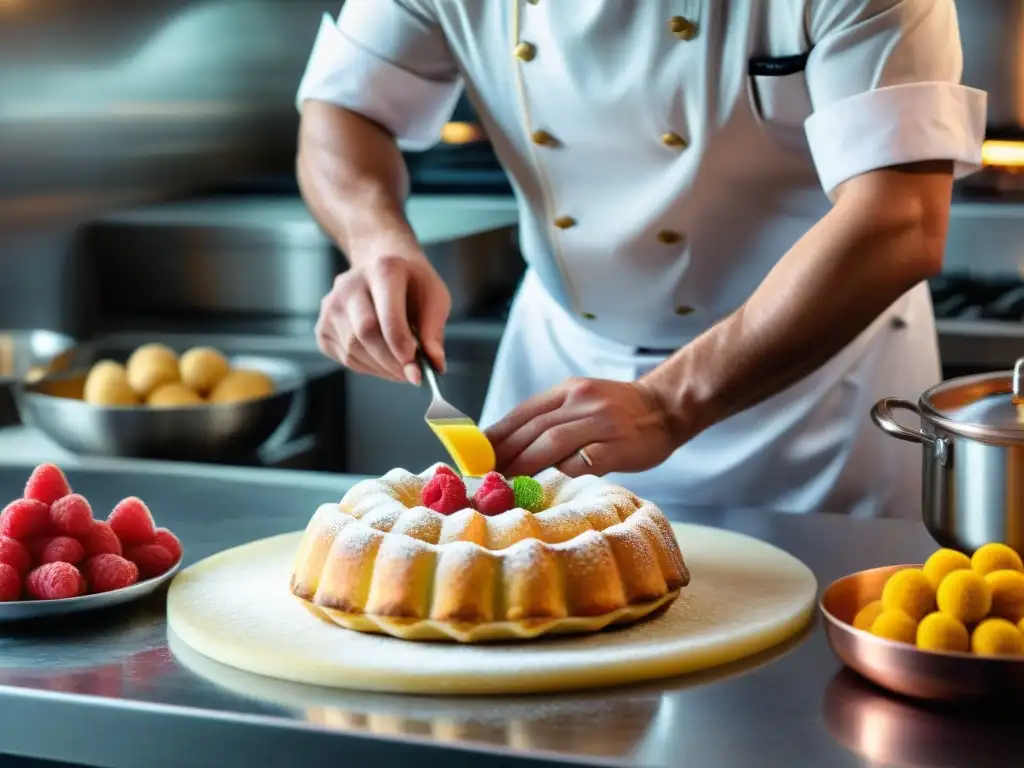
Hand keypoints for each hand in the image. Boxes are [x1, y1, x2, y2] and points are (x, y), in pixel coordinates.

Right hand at [316, 253, 450, 383]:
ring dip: (382, 368)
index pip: (386, 316)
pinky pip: (345, 357)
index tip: (416, 371)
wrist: (381, 263)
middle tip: (412, 375)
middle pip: (365, 334)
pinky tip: (383, 362)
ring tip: (401, 369)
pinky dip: (368, 367)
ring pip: (353, 349)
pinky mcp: (323, 326)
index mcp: (383, 271)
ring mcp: (331, 305)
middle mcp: (350, 285)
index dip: (400, 347)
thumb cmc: (411, 283)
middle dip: (391, 363)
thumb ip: (434, 331)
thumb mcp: (434, 297)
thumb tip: (435, 365)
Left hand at [485, 378, 680, 478]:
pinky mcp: (619, 445)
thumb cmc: (619, 410)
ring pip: (553, 442)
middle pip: (534, 429)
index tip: (477, 454)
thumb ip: (552, 417)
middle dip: (505, 454)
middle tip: (486, 476)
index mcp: (568, 390)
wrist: (666, 406)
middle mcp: (582, 401)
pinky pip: (585, 460)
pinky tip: (549, 484)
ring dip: (525, 464)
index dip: (497, 435)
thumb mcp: (582, 400)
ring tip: (507, 483)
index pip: (523, 413)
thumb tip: (510, 445)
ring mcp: (602, 422)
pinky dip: (563, 471)